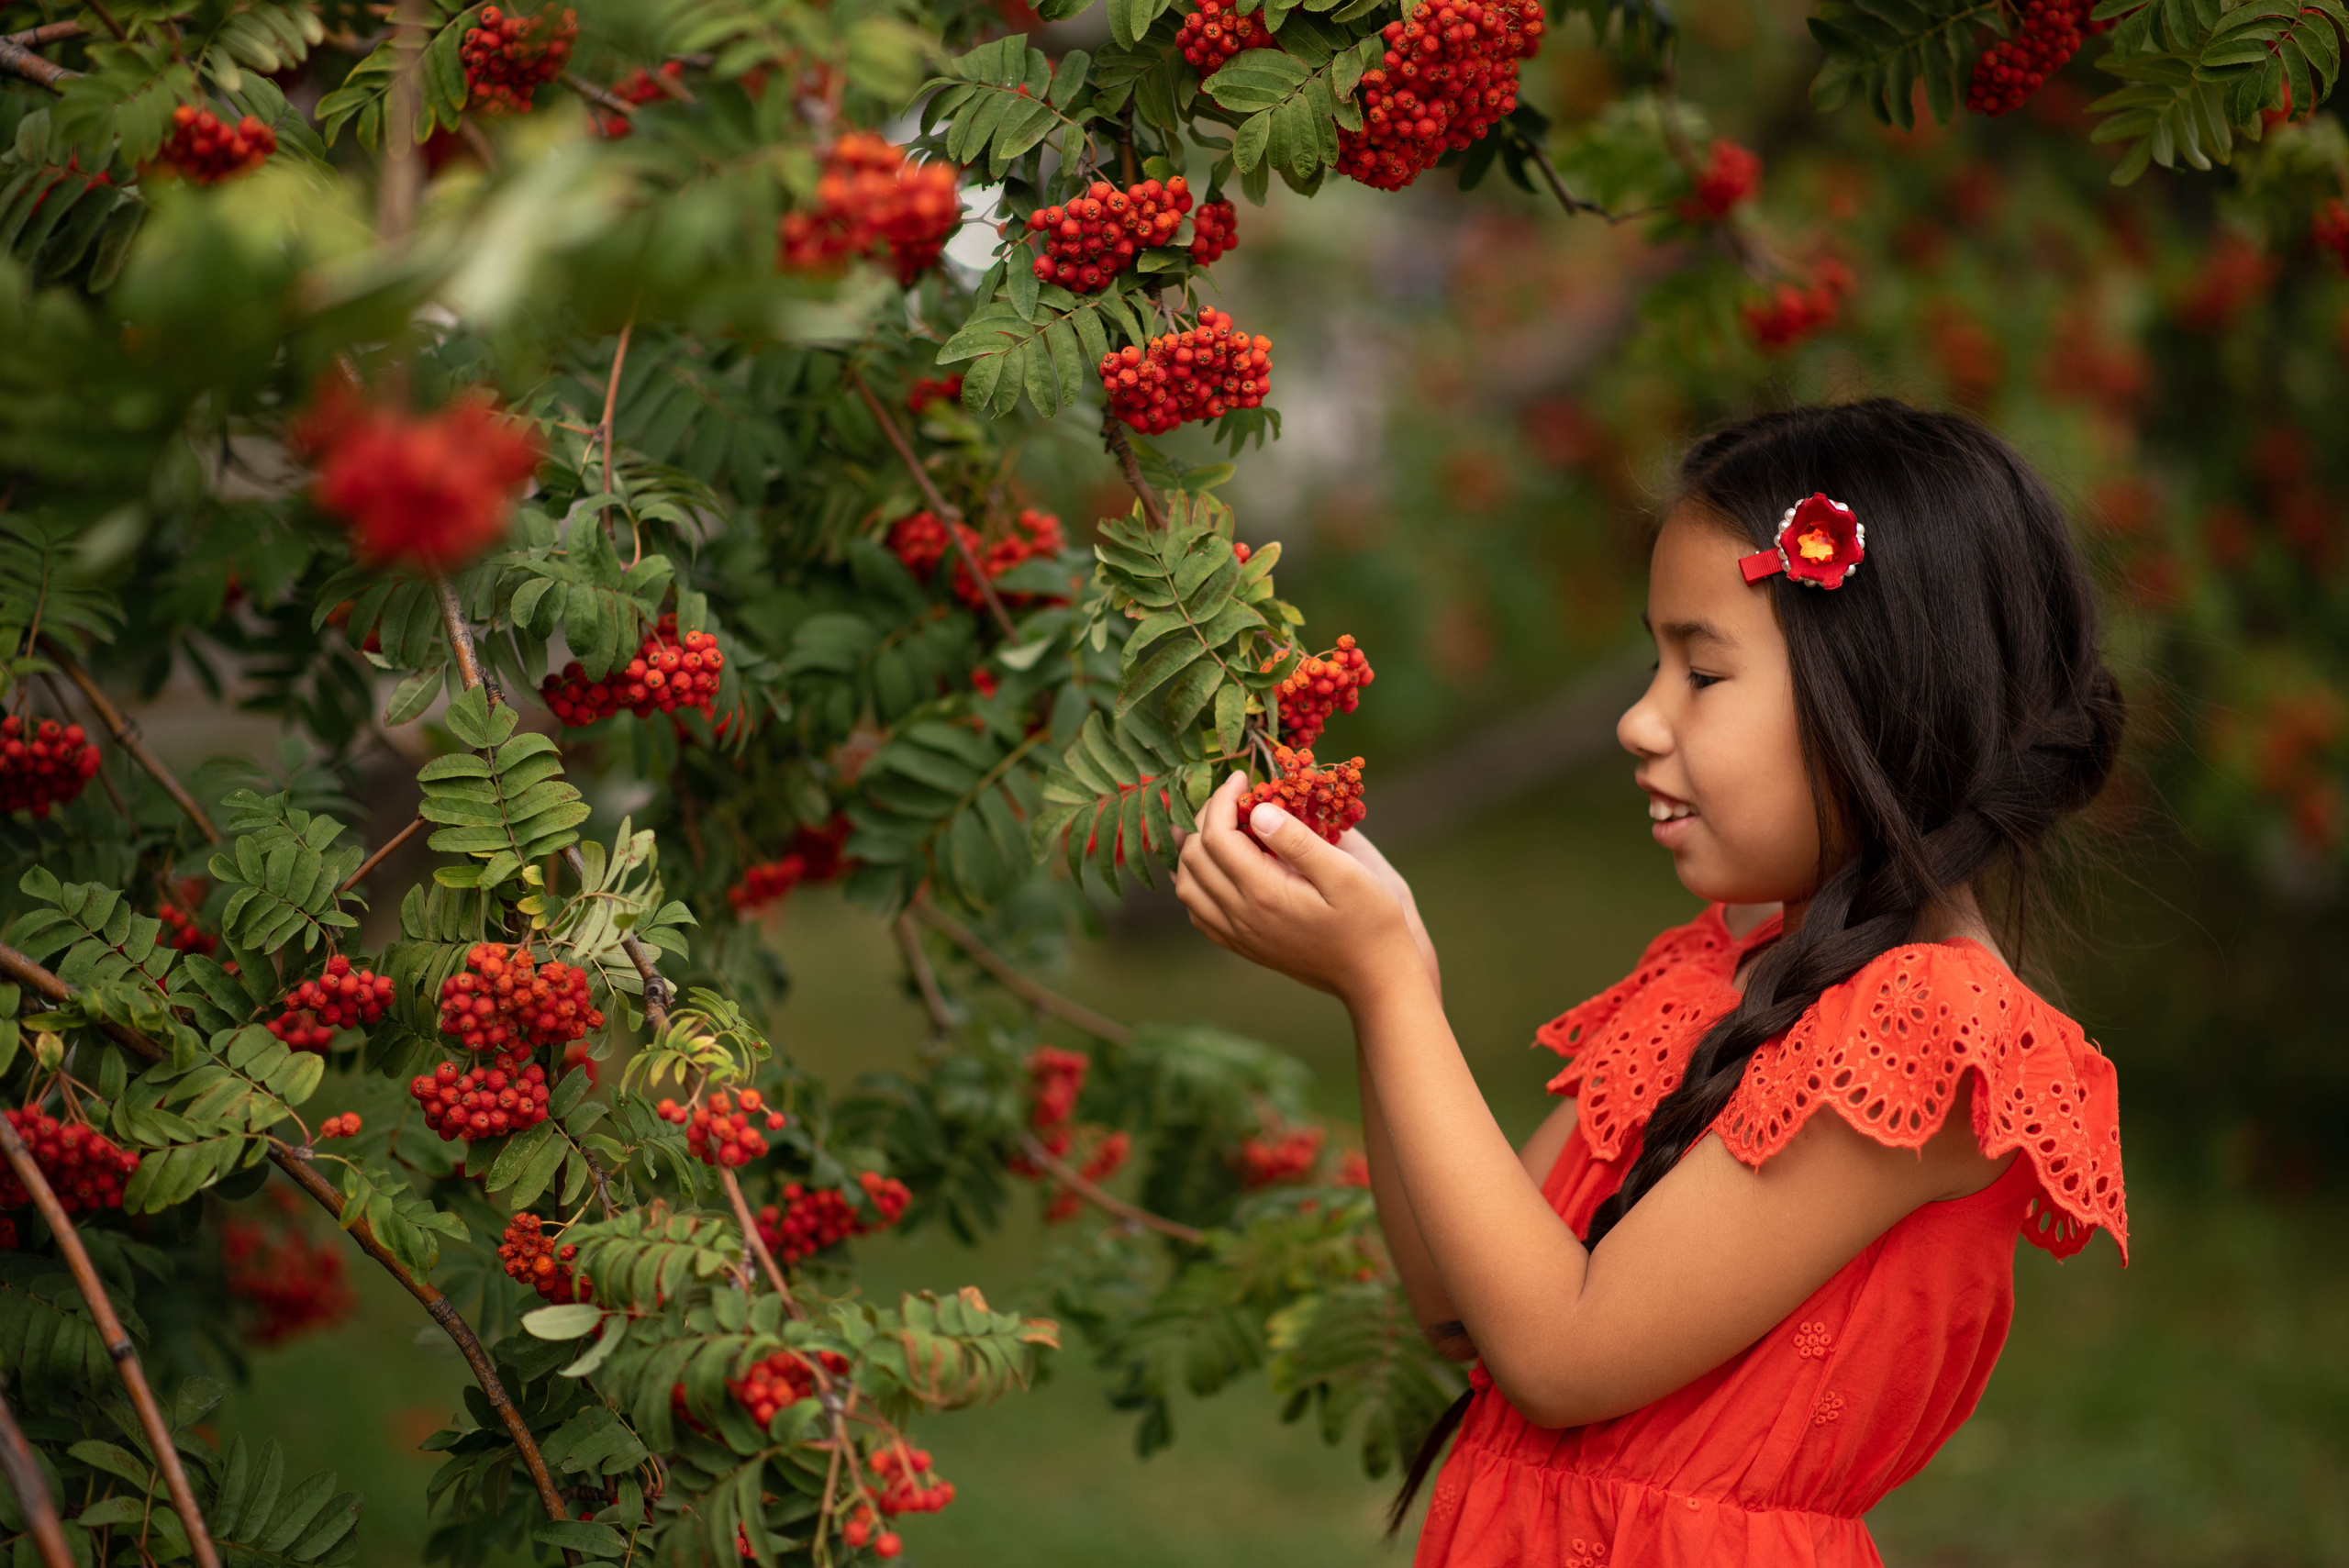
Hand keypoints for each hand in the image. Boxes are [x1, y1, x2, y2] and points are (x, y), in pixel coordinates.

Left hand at [1173, 772, 1421, 1003]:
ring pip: (1187, 887)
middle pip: (1194, 858)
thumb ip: (1299, 841)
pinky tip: (1217, 867)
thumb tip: (1259, 809)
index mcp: (1264, 893)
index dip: (1222, 800)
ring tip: (1218, 824)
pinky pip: (1199, 913)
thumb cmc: (1370, 920)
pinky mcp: (1243, 947)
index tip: (1243, 778)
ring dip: (1193, 850)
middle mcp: (1241, 916)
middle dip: (1205, 818)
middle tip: (1232, 796)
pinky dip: (1196, 882)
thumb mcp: (1345, 874)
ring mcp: (1238, 935)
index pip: (1216, 837)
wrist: (1375, 977)